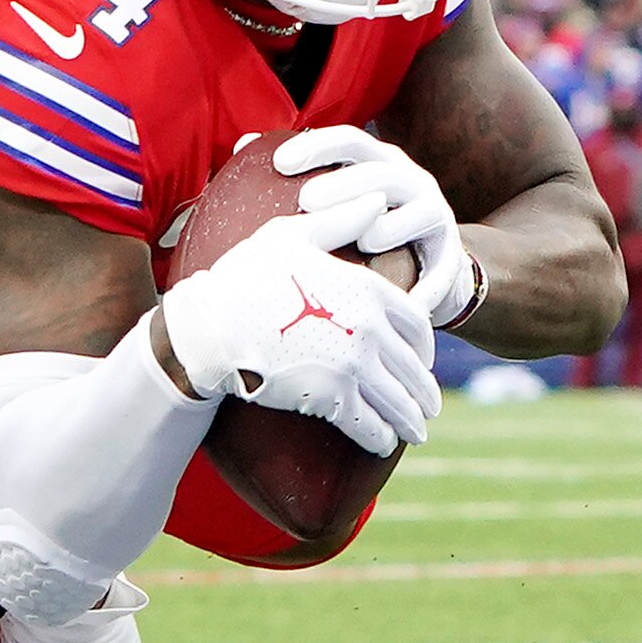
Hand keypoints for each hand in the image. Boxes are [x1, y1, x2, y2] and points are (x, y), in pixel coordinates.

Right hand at [158, 217, 439, 454]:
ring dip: (411, 421)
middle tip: (431, 406)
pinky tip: (385, 443)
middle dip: (425, 392)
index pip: (417, 324)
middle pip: (414, 368)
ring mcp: (353, 365)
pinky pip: (369, 424)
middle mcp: (369, 328)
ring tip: (418, 433)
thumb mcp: (293, 235)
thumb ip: (340, 221)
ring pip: (398, 401)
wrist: (211, 326)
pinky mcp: (331, 398)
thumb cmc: (244, 276)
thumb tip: (380, 199)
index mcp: (366, 289)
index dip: (425, 347)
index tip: (424, 361)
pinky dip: (381, 437)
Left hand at [269, 125, 472, 324]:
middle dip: (346, 184)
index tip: (280, 162)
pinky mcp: (451, 254)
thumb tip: (242, 143)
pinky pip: (443, 270)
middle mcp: (409, 181)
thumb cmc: (362, 227)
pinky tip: (403, 300)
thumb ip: (294, 174)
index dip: (317, 146)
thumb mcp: (332, 199)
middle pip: (381, 173)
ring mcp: (435, 214)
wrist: (426, 265)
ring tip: (363, 242)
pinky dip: (426, 286)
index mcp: (378, 162)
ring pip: (418, 213)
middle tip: (307, 202)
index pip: (350, 141)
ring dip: (391, 226)